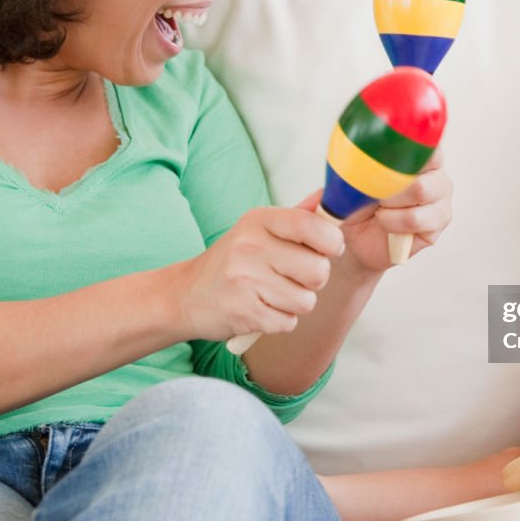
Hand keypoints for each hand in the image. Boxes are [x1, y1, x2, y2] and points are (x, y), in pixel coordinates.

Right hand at [177, 203, 344, 342]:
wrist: (186, 294)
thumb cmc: (234, 260)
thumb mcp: (258, 229)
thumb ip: (296, 217)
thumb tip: (328, 197)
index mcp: (259, 221)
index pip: (312, 226)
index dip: (333, 241)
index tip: (330, 249)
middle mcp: (250, 246)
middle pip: (318, 270)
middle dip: (315, 280)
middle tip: (295, 277)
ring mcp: (244, 280)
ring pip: (306, 301)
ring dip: (297, 304)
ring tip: (275, 294)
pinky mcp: (242, 312)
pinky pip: (288, 323)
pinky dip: (281, 321)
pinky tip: (263, 309)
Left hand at [336, 147, 452, 272]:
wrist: (358, 238)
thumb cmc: (359, 204)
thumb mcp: (352, 179)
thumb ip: (357, 160)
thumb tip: (350, 144)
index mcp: (419, 155)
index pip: (425, 139)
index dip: (408, 141)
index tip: (388, 148)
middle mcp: (435, 174)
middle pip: (425, 162)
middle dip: (391, 177)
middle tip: (373, 189)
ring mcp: (441, 199)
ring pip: (420, 190)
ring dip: (390, 202)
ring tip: (379, 209)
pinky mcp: (438, 223)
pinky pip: (414, 219)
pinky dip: (392, 221)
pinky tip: (386, 223)